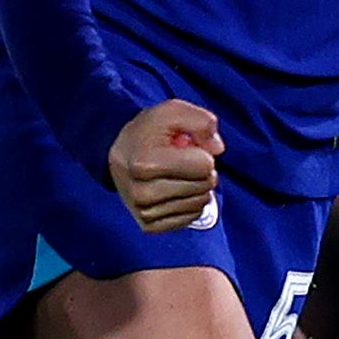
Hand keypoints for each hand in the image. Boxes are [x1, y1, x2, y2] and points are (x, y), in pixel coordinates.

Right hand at [110, 96, 222, 230]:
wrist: (120, 154)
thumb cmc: (149, 132)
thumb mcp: (172, 111)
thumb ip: (201, 121)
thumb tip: (218, 149)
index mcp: (145, 164)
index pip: (205, 165)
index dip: (202, 152)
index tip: (184, 147)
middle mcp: (143, 193)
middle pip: (205, 185)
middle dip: (201, 170)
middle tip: (180, 160)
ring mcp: (145, 212)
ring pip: (201, 202)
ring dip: (196, 186)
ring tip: (175, 174)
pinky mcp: (150, 226)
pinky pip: (192, 216)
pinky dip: (190, 201)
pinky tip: (174, 189)